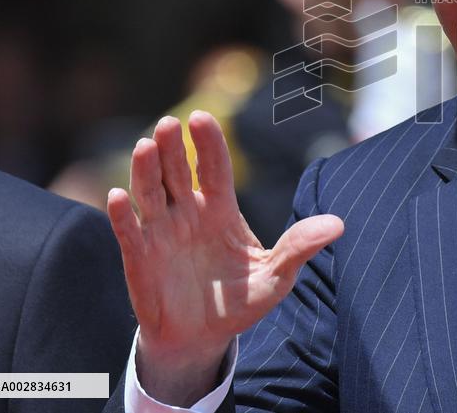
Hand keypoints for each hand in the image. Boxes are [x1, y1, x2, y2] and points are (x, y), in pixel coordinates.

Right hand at [106, 111, 343, 405]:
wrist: (203, 339)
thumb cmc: (241, 301)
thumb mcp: (277, 276)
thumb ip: (300, 247)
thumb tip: (338, 224)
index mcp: (221, 209)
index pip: (214, 167)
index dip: (208, 143)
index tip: (202, 117)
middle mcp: (188, 212)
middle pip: (177, 171)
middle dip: (173, 147)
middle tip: (169, 123)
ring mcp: (161, 232)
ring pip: (150, 192)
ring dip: (145, 169)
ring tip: (145, 145)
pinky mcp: (140, 257)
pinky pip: (129, 232)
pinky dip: (122, 215)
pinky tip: (118, 196)